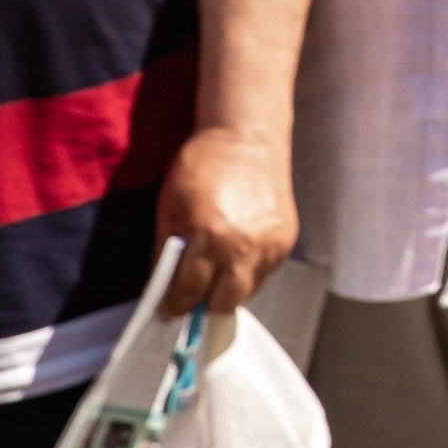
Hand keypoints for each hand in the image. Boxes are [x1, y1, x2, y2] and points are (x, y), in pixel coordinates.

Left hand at [158, 127, 297, 316]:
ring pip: (246, 292)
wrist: (247, 138)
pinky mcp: (285, 240)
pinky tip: (237, 250)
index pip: (188, 292)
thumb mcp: (170, 205)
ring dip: (228, 288)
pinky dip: (248, 271)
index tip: (169, 309)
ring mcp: (268, 245)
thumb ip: (166, 250)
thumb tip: (161, 286)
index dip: (174, 305)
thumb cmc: (204, 164)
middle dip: (204, 303)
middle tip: (193, 293)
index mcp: (207, 235)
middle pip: (222, 304)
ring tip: (216, 266)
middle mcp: (242, 246)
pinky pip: (264, 273)